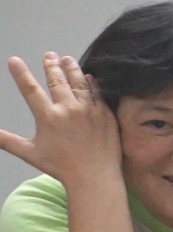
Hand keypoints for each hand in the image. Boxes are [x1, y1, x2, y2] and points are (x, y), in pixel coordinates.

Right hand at [0, 52, 124, 188]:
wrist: (94, 176)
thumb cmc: (60, 166)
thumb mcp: (29, 152)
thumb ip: (7, 140)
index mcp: (48, 117)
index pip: (30, 89)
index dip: (21, 73)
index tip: (14, 60)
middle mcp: (68, 109)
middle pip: (57, 80)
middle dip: (50, 65)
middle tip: (49, 55)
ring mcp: (89, 110)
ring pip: (79, 82)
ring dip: (71, 68)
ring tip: (66, 59)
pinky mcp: (105, 114)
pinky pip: (97, 92)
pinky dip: (91, 82)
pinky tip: (89, 76)